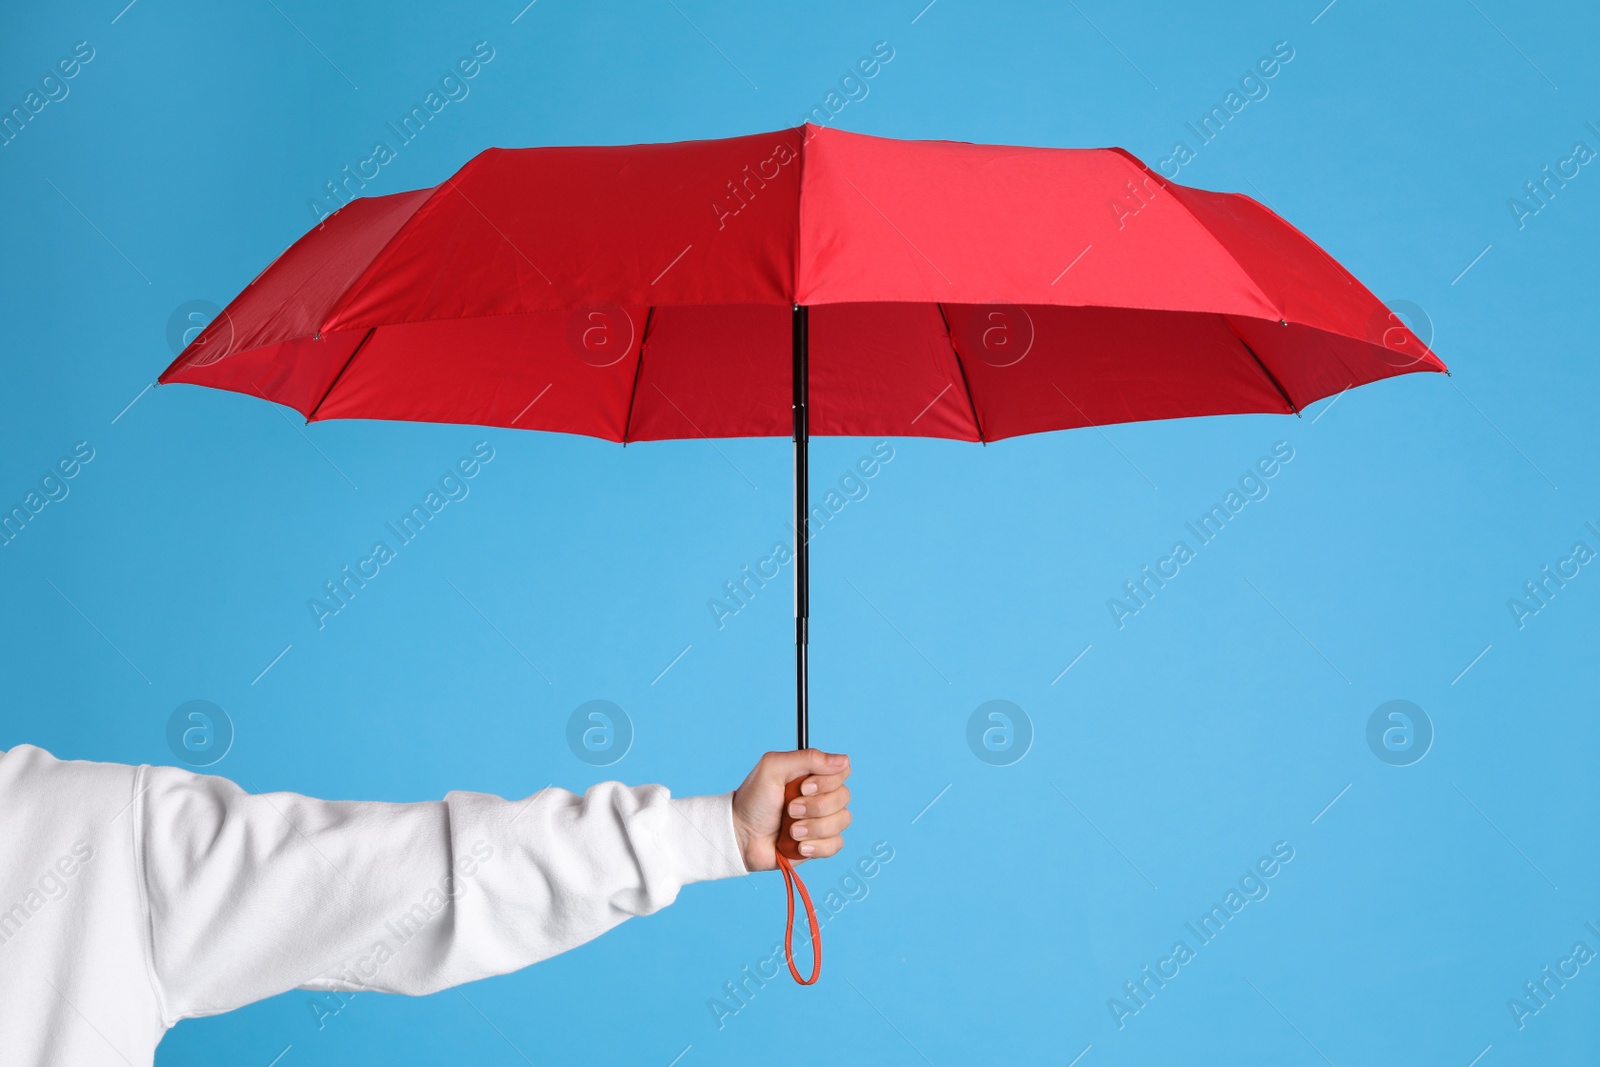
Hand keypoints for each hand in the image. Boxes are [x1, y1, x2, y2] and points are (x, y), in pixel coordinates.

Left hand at [731, 749, 851, 871]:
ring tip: (791, 830)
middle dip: (814, 807)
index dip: (826, 782)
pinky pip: (836, 844)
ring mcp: (822, 820)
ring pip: (842, 821)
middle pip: (843, 797)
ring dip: (814, 828)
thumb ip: (808, 758)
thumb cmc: (753, 801)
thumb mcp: (773, 768)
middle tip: (790, 810)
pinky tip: (799, 846)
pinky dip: (817, 846)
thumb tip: (843, 760)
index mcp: (813, 775)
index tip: (803, 787)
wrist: (741, 837)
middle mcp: (821, 796)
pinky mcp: (821, 844)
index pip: (841, 772)